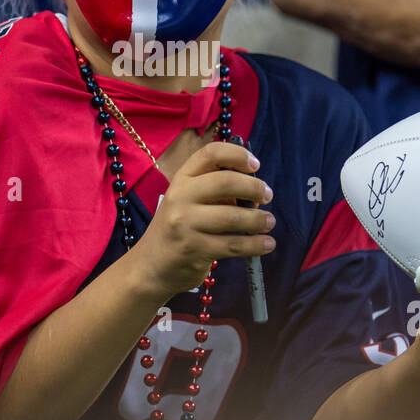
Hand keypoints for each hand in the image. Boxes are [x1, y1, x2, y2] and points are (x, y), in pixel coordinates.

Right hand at [131, 141, 274, 300]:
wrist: (150, 265)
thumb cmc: (178, 228)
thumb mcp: (188, 201)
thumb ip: (216, 191)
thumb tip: (257, 192)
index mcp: (182, 179)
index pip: (211, 154)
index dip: (238, 155)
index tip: (255, 165)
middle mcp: (180, 197)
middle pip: (226, 182)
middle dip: (254, 187)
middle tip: (267, 195)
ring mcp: (185, 224)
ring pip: (233, 216)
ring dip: (259, 219)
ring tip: (269, 222)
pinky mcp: (194, 249)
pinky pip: (233, 245)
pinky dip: (256, 245)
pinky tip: (267, 244)